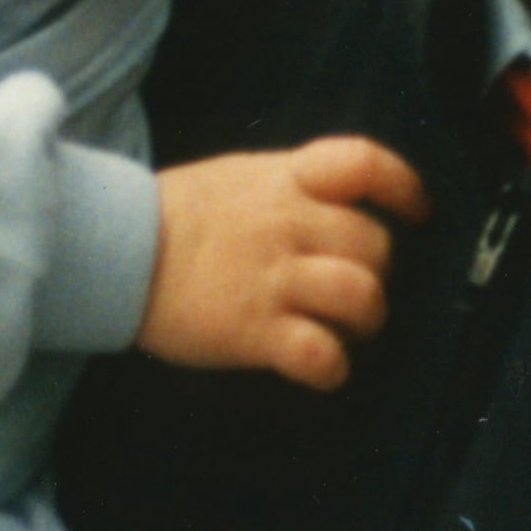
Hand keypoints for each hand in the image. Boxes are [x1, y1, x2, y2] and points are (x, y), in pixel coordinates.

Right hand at [141, 134, 425, 390]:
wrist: (113, 250)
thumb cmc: (173, 216)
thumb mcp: (236, 178)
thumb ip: (287, 188)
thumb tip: (333, 207)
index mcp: (285, 178)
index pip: (363, 163)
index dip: (403, 186)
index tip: (417, 211)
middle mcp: (288, 223)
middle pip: (374, 243)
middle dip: (376, 271)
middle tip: (351, 289)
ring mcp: (273, 277)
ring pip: (361, 295)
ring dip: (365, 319)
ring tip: (346, 330)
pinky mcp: (255, 330)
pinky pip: (320, 353)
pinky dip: (332, 367)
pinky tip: (320, 367)